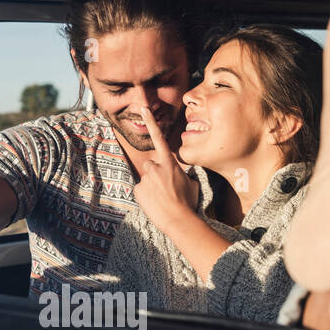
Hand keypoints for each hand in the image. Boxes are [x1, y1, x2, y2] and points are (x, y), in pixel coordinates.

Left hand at [131, 107, 198, 233]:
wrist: (178, 219)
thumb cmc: (188, 202)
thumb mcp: (192, 184)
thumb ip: (183, 174)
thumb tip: (181, 175)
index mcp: (169, 163)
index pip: (159, 138)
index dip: (151, 122)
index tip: (144, 109)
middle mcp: (155, 167)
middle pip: (151, 165)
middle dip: (155, 173)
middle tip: (165, 189)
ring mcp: (145, 179)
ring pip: (146, 179)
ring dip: (152, 186)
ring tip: (162, 199)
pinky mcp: (138, 190)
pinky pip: (141, 191)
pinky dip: (146, 196)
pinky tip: (154, 204)